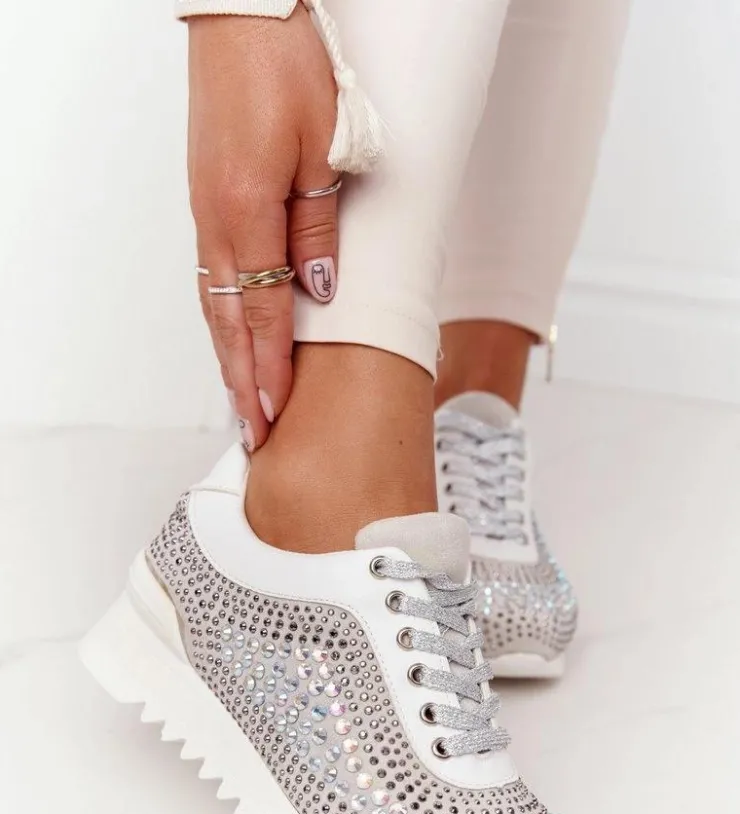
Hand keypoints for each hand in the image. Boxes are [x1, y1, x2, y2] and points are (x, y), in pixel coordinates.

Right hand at [188, 10, 338, 448]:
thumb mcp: (323, 147)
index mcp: (247, 215)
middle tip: (253, 432)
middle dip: (242, 382)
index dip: (269, 373)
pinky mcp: (209, 197)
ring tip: (242, 399)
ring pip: (215, 303)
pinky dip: (222, 318)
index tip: (275, 418)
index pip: (260, 317)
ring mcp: (208, 211)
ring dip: (229, 357)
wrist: (245, 13)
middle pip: (228, 323)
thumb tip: (315, 290)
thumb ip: (318, 224)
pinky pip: (213, 276)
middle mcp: (218, 222)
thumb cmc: (286, 66)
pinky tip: (231, 336)